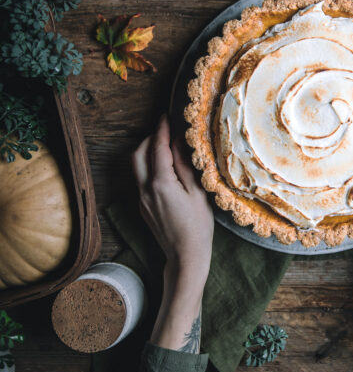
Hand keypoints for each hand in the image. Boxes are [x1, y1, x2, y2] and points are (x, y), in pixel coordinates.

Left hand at [132, 115, 213, 286]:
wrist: (185, 255)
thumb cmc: (198, 226)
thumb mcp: (198, 192)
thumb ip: (185, 166)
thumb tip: (177, 144)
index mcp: (161, 183)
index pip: (157, 148)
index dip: (161, 130)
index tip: (165, 116)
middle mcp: (146, 189)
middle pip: (137, 154)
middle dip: (149, 139)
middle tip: (164, 131)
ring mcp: (141, 199)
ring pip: (136, 167)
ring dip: (147, 153)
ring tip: (165, 148)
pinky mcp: (143, 207)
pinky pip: (141, 180)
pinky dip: (149, 168)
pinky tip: (166, 170)